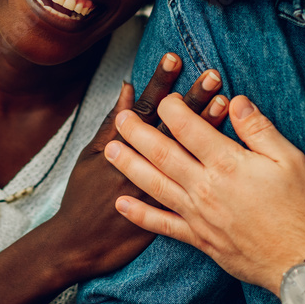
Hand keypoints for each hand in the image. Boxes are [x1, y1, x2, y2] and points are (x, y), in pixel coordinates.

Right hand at [48, 54, 229, 280]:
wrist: (78, 246)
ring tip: (225, 101)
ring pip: (187, 153)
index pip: (146, 107)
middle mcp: (143, 164)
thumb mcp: (89, 156)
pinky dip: (208, 166)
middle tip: (213, 74)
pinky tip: (224, 150)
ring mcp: (159, 189)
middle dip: (192, 99)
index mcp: (122, 145)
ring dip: (205, 127)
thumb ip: (111, 123)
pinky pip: (197, 180)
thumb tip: (128, 90)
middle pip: (172, 126)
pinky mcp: (170, 212)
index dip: (161, 82)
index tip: (175, 58)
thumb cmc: (82, 196)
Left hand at [105, 94, 304, 294]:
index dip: (173, 109)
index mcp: (228, 163)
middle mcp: (206, 187)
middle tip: (121, 118)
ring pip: (155, 185)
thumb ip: (259, 129)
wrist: (300, 263)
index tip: (164, 97)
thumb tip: (237, 101)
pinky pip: (162, 225)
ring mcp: (198, 215)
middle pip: (163, 153)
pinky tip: (122, 204)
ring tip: (109, 150)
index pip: (189, 128)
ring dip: (129, 166)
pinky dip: (140, 214)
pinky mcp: (199, 238)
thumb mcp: (290, 159)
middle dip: (138, 133)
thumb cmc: (299, 209)